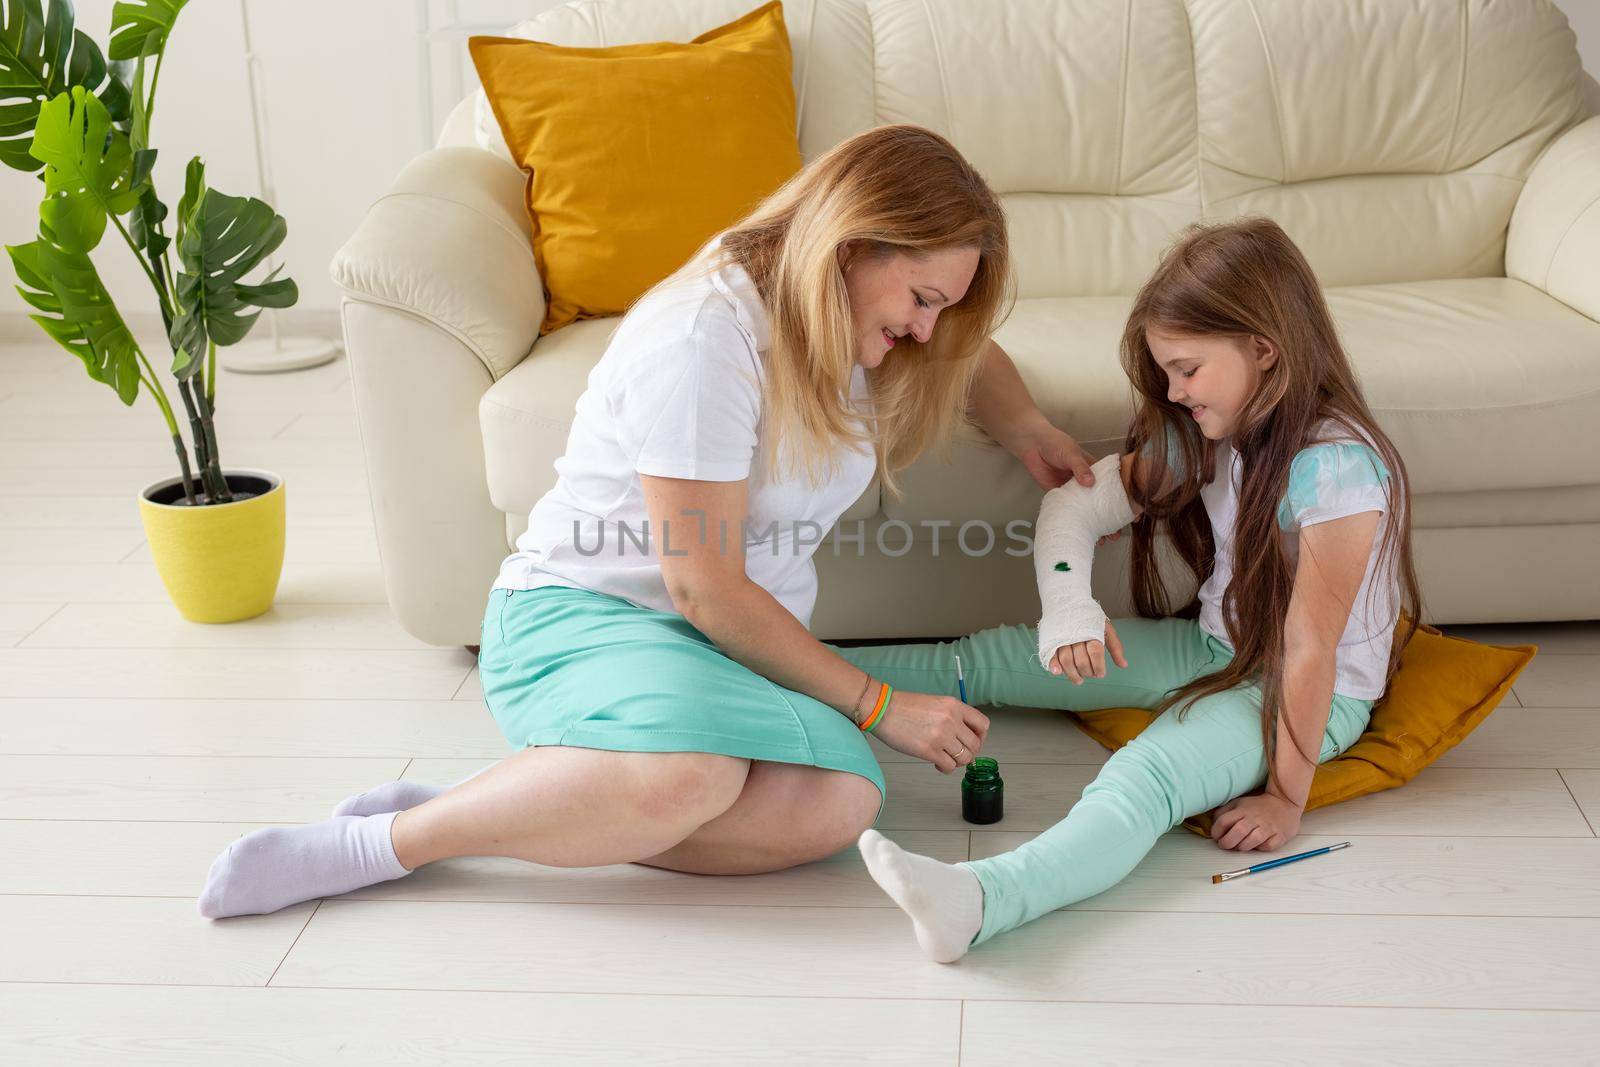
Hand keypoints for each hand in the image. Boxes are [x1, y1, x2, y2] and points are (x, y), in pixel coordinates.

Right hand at [871, 690, 990, 773]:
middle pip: (975, 745)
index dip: (981, 737)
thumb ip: (951, 716)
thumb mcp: (935, 703)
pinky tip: (937, 764)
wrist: (882, 710)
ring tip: (945, 758)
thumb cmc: (903, 707)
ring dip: (957, 762)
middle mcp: (951, 720)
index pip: (983, 725)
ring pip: (964, 758)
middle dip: (968, 753)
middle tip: (957, 754)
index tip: (973, 741)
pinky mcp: (930, 751)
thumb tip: (963, 735)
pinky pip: (949, 767)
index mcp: (954, 706)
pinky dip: (945, 769)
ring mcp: (941, 736)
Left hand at [1005, 424, 1124, 545]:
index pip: (1114, 487)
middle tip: (1117, 533)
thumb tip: (1090, 483)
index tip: (1133, 513)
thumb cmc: (1056, 444)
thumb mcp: (1071, 453)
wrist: (1032, 445)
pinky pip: (1072, 512)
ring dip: (1096, 525)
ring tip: (1104, 540)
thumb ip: (1080, 467)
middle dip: (1111, 519)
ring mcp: (1075, 491)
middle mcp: (1088, 482)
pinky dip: (1077, 523)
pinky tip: (1082, 534)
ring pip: (1089, 511)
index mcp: (1096, 470)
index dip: (1124, 500)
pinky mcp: (1061, 497)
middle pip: (1103, 503)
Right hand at [1047, 620, 1128, 683]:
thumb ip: (1115, 647)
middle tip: (1091, 675)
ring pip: (1066, 660)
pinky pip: (1051, 654)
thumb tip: (1124, 665)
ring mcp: (1062, 637)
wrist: (1067, 600)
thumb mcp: (1106, 628)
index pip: (1095, 653)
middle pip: (1081, 660)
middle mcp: (1076, 635)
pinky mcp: (1052, 639)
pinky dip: (1053, 665)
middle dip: (1087, 672)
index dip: (1098, 666)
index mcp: (1091, 631)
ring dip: (1072, 674)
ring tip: (1079, 680)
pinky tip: (1057, 672)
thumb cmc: (1089, 618)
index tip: (1101, 674)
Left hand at [1211, 791, 1302, 851]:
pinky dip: (1260, 848)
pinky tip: (1257, 845)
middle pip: (1237, 832)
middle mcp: (1254, 818)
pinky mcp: (1279, 836)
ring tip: (1239, 846)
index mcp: (1243, 809)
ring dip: (1242, 847)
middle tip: (1225, 845)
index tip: (1216, 836)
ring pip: (1251, 841)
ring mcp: (1268, 827)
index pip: (1224, 820)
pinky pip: (1267, 847)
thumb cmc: (1259, 806)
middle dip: (1227, 842)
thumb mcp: (1239, 803)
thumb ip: (1225, 812)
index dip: (1216, 831)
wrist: (1285, 802)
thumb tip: (1213, 823)